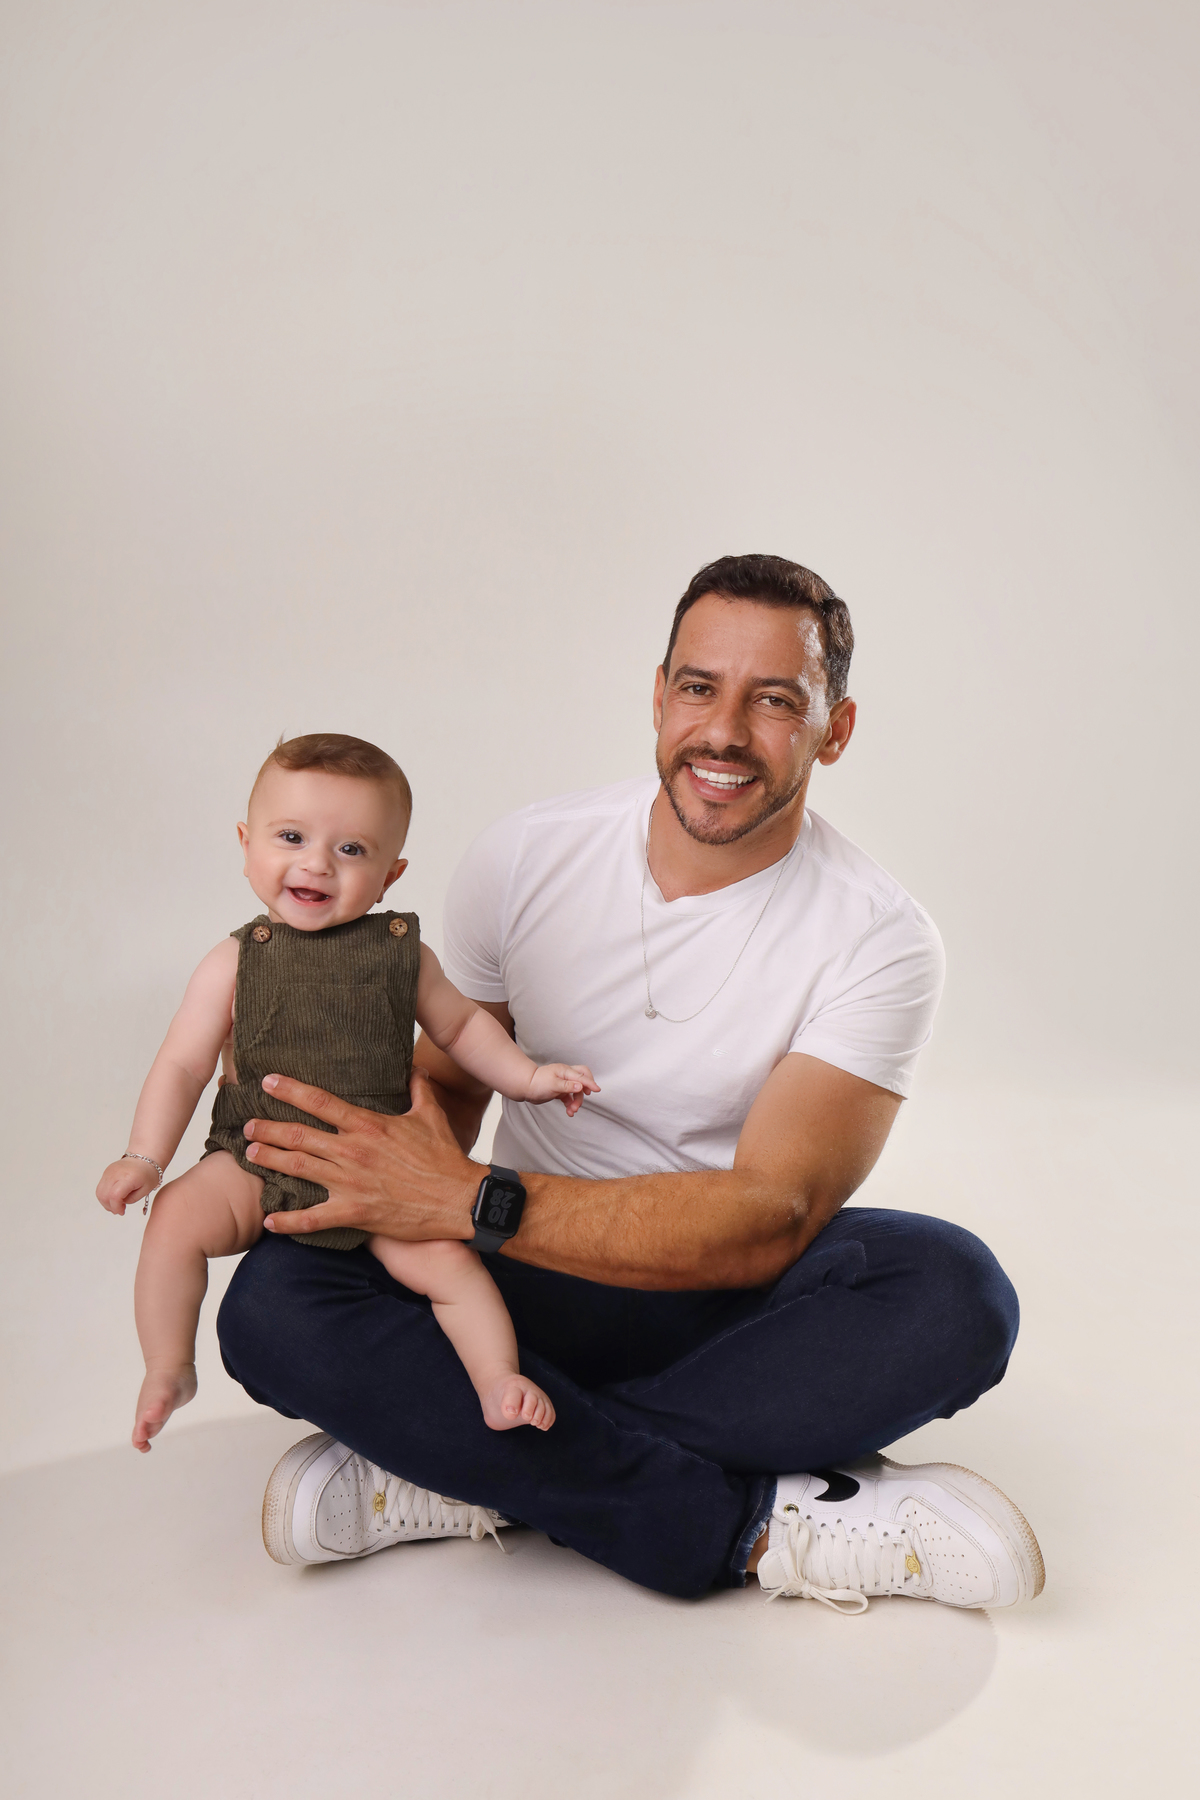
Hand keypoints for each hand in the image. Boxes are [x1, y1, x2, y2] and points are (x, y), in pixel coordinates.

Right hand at [96, 1159, 158, 1214]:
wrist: (145, 1157)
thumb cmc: (148, 1173)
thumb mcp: (145, 1190)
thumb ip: (131, 1200)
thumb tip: (119, 1204)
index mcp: (128, 1177)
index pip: (114, 1195)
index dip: (116, 1207)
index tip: (122, 1212)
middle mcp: (115, 1173)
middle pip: (104, 1195)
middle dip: (110, 1207)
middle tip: (120, 1210)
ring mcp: (109, 1172)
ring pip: (99, 1193)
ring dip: (106, 1203)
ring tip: (117, 1204)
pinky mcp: (106, 1172)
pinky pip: (100, 1188)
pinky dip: (105, 1196)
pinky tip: (114, 1198)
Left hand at [243, 1067, 481, 1241]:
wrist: (460, 1199)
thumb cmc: (445, 1158)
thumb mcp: (431, 1115)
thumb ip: (418, 1088)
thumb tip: (414, 1068)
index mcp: (369, 1125)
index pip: (321, 1102)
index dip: (291, 1090)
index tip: (268, 1083)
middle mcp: (354, 1151)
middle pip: (300, 1135)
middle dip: (269, 1129)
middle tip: (247, 1126)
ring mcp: (351, 1183)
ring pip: (299, 1168)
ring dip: (271, 1161)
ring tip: (250, 1156)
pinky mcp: (355, 1212)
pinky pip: (313, 1218)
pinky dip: (288, 1221)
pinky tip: (269, 1220)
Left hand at [524, 1063, 599, 1116]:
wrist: (524, 1088)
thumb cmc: (537, 1083)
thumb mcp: (553, 1084)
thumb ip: (568, 1085)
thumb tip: (581, 1086)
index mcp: (565, 1071)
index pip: (581, 1076)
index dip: (590, 1083)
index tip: (597, 1090)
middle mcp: (566, 1075)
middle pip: (582, 1080)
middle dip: (585, 1090)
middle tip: (583, 1099)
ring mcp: (563, 1083)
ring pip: (576, 1091)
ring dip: (576, 1101)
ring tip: (572, 1111)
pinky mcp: (560, 1091)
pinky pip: (569, 1097)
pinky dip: (571, 1104)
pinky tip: (569, 1111)